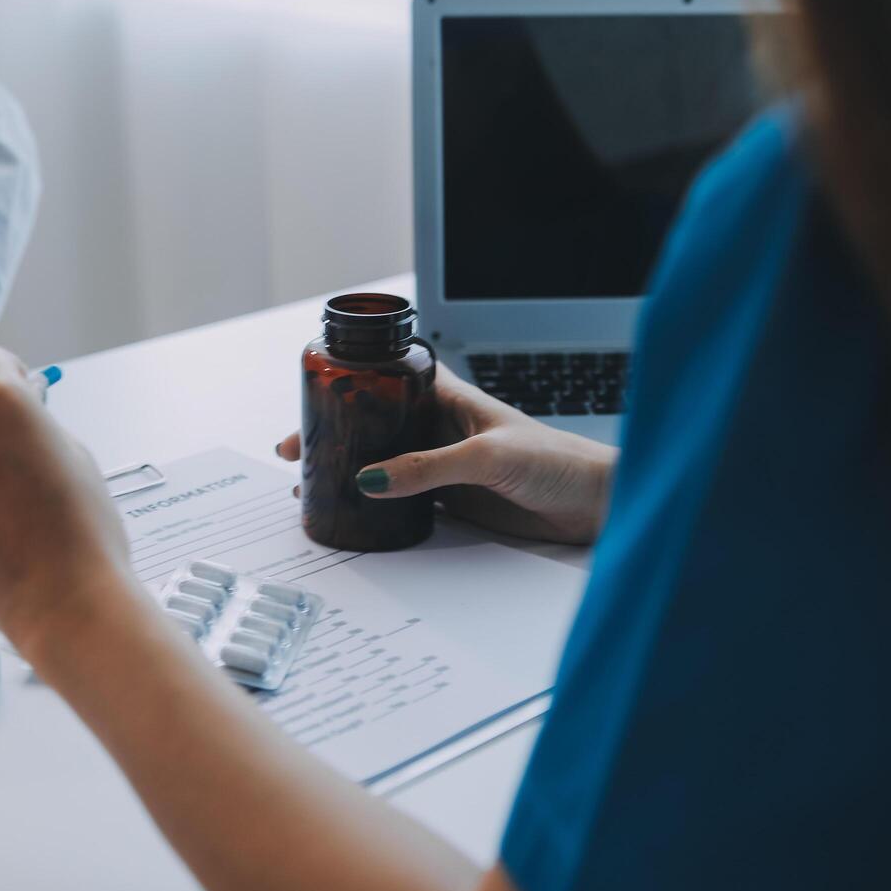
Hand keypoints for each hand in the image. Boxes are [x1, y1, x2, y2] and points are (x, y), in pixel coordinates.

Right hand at [278, 365, 617, 543]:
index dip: (349, 386)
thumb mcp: (486, 458)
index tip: (311, 399)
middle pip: (376, 423)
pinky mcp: (453, 500)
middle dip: (336, 432)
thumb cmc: (557, 461)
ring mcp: (444, 465)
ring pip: (384, 462)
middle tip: (295, 449)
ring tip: (311, 480)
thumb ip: (428, 467)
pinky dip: (376, 503)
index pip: (388, 380)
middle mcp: (442, 427)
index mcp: (450, 397)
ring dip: (351, 469)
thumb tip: (372, 479)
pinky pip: (404, 499)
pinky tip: (353, 510)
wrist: (594, 504)